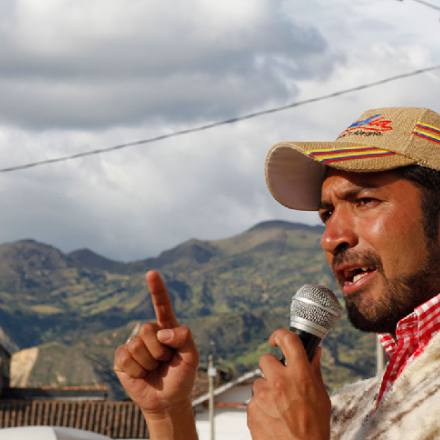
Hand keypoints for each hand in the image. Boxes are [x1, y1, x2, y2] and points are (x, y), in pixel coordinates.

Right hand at [114, 270, 199, 437]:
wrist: (167, 401)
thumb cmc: (181, 376)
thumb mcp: (192, 357)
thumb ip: (185, 338)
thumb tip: (163, 332)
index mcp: (167, 328)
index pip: (162, 305)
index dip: (156, 289)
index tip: (151, 273)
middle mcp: (149, 333)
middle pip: (147, 328)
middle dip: (159, 350)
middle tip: (164, 361)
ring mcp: (134, 344)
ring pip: (136, 344)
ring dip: (148, 362)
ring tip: (154, 368)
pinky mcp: (121, 359)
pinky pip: (125, 357)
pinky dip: (136, 370)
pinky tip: (141, 374)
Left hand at [247, 329, 330, 439]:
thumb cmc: (314, 428)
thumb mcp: (321, 397)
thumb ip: (314, 371)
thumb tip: (315, 351)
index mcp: (300, 376)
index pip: (288, 340)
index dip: (280, 334)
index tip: (277, 339)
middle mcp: (280, 382)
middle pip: (266, 358)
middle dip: (272, 367)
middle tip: (281, 381)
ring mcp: (263, 395)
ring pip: (259, 382)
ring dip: (266, 390)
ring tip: (280, 408)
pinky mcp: (251, 408)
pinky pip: (254, 400)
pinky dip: (261, 407)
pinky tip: (273, 418)